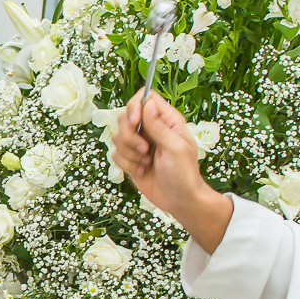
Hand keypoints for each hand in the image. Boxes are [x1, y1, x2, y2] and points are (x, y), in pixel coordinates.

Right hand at [111, 91, 231, 252]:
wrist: (179, 200)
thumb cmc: (184, 173)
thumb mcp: (175, 147)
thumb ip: (159, 126)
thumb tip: (147, 103)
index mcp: (166, 120)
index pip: (145, 98)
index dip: (135, 106)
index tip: (134, 121)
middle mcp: (150, 128)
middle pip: (125, 116)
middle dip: (129, 135)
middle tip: (144, 150)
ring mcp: (138, 143)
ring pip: (117, 136)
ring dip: (129, 153)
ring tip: (145, 163)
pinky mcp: (129, 158)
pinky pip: (115, 154)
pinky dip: (126, 164)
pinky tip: (140, 170)